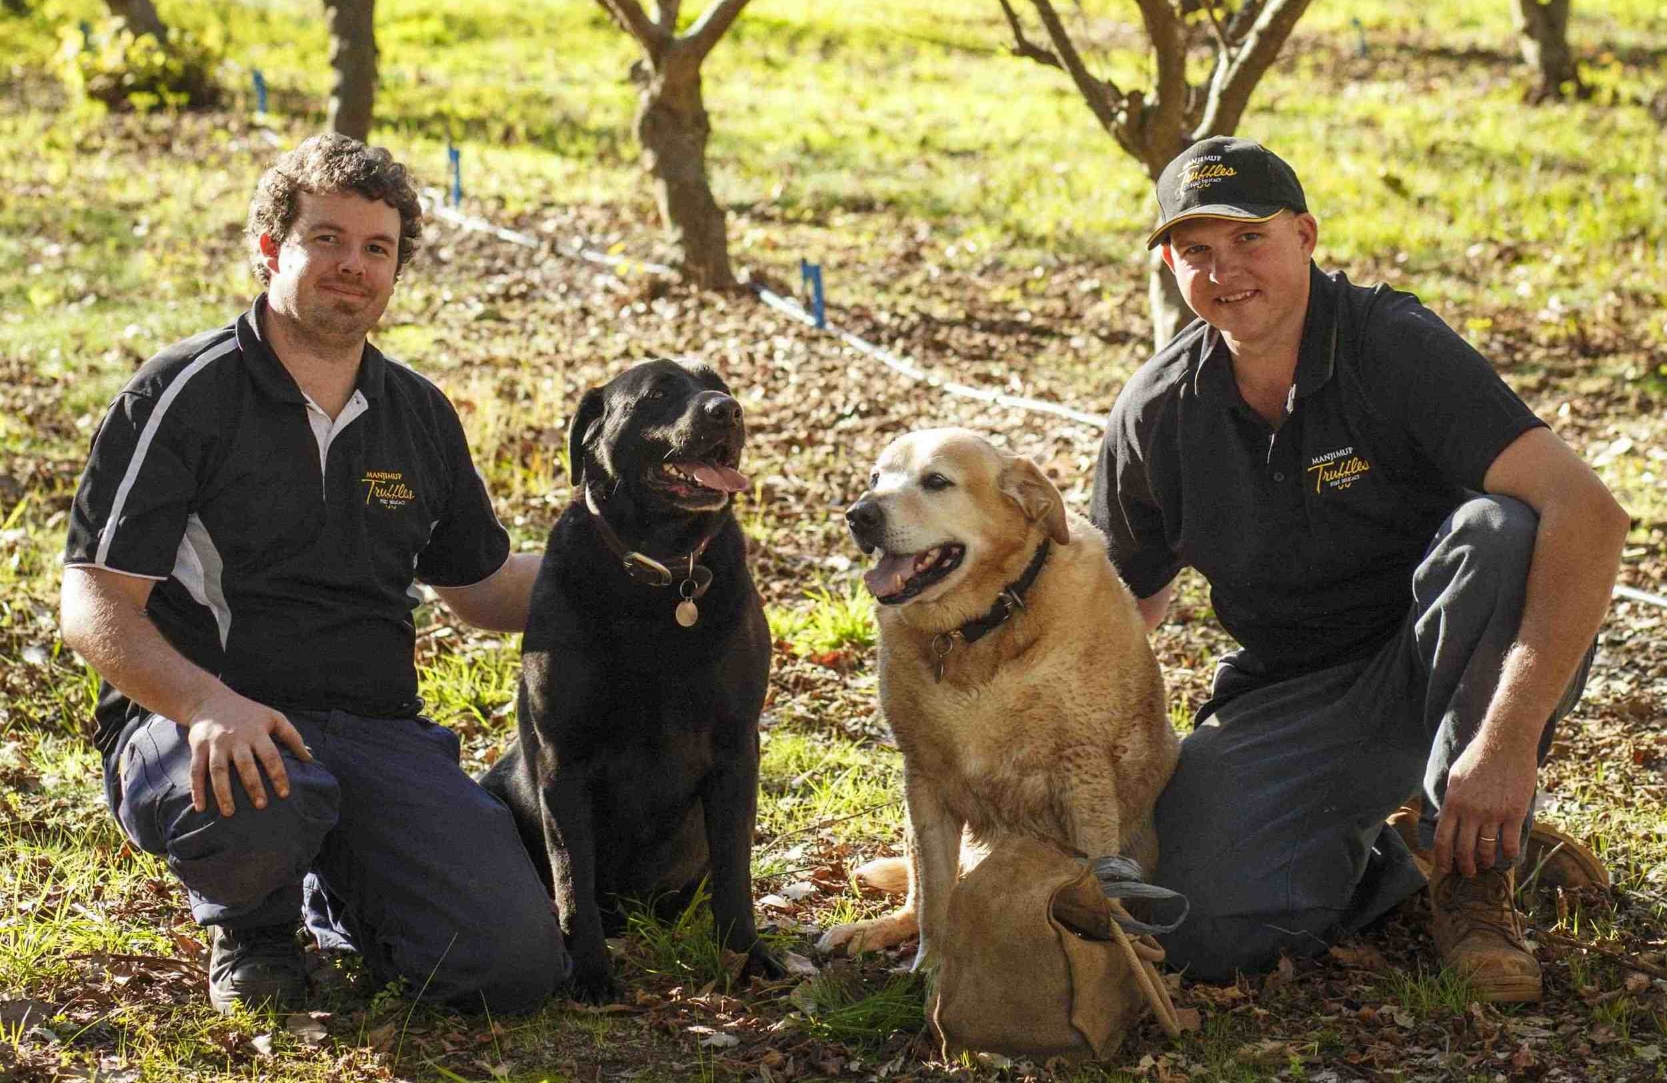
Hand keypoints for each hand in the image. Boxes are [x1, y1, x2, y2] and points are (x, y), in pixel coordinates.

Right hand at [184, 687, 312, 816]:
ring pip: (218, 770)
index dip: (278, 775)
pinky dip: (197, 790)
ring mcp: (215, 743)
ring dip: (223, 792)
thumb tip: (310, 760)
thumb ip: (292, 737)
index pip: (270, 756)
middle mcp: (236, 738)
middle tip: (261, 806)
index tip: (284, 794)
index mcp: (256, 732)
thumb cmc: (248, 713)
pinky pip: (196, 770)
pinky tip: (201, 808)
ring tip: (230, 812)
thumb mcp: (273, 718)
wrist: (209, 700)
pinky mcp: (198, 747)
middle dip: (253, 785)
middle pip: (244, 764)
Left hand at [1433, 734, 1537, 877]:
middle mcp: (1471, 812)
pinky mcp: (1514, 813)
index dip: (1442, 858)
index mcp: (1453, 803)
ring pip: (1486, 850)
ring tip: (1486, 865)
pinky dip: (1509, 855)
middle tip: (1468, 873)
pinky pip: (1510, 843)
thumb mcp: (1455, 777)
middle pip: (1463, 850)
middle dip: (1464, 866)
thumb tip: (1440, 817)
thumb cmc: (1478, 756)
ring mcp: (1493, 814)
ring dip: (1485, 862)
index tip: (1444, 868)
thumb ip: (1450, 800)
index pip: (1443, 839)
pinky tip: (1509, 857)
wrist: (1505, 742)